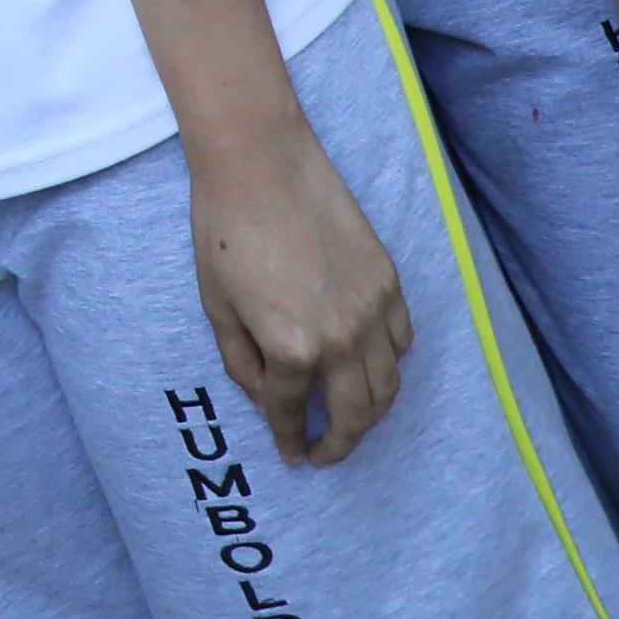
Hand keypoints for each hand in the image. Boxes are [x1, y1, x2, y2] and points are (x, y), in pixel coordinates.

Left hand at [188, 126, 412, 464]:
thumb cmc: (224, 229)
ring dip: (372, 414)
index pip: (293, 413)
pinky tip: (370, 367)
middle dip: (341, 444)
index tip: (293, 455)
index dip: (291, 439)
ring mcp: (373, 310)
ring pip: (388, 387)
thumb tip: (265, 397)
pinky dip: (390, 364)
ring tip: (351, 422)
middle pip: (355, 415)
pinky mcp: (389, 282)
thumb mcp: (216, 305)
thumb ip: (242, 362)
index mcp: (292, 348)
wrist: (260, 162)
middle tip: (325, 455)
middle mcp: (341, 338)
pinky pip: (402, 342)